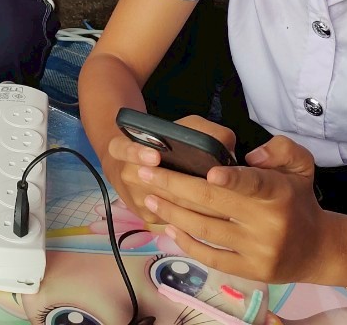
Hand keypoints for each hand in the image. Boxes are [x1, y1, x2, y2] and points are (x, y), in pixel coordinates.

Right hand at [105, 115, 235, 223]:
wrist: (131, 165)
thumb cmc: (160, 143)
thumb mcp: (175, 127)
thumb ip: (198, 129)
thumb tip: (225, 144)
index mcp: (121, 148)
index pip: (122, 149)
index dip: (137, 153)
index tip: (155, 156)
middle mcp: (125, 175)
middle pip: (151, 184)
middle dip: (181, 187)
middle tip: (209, 185)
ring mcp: (135, 199)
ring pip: (167, 205)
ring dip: (194, 206)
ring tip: (223, 203)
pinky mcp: (147, 217)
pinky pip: (173, 219)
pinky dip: (195, 217)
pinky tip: (216, 215)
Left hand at [137, 135, 337, 284]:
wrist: (318, 248)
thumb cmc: (298, 199)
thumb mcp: (300, 165)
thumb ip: (279, 148)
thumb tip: (248, 156)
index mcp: (278, 192)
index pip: (252, 183)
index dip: (231, 179)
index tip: (208, 173)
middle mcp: (267, 222)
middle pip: (213, 203)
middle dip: (174, 186)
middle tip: (144, 172)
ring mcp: (258, 250)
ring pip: (206, 229)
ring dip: (172, 212)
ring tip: (149, 197)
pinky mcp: (250, 271)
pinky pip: (212, 257)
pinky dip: (187, 243)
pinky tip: (169, 226)